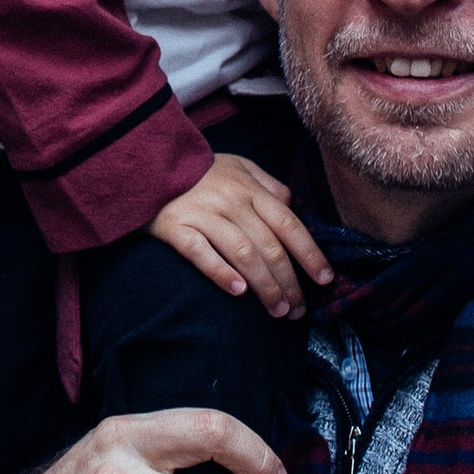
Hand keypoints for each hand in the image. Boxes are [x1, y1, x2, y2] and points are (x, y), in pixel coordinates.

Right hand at [149, 153, 329, 318]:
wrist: (148, 163)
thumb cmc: (199, 170)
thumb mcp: (238, 165)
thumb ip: (267, 184)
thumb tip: (292, 204)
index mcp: (249, 188)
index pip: (289, 224)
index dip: (310, 254)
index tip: (325, 280)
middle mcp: (230, 202)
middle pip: (269, 246)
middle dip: (289, 282)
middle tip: (298, 310)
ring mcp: (203, 214)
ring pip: (243, 253)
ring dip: (265, 285)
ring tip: (277, 310)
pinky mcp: (175, 227)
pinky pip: (200, 252)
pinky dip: (220, 272)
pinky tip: (237, 291)